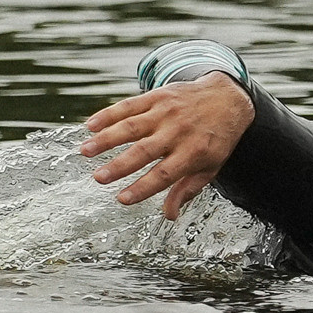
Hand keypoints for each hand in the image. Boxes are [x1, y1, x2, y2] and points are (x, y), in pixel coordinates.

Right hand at [80, 72, 253, 219]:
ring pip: (132, 126)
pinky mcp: (157, 97)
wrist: (228, 98)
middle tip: (98, 178)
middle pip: (144, 152)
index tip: (122, 199)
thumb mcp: (210, 167)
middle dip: (119, 166)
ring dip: (106, 138)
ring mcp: (166, 112)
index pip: (164, 175)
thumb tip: (169, 216)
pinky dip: (108, 114)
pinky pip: (129, 105)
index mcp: (193, 153)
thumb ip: (187, 190)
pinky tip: (90, 125)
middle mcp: (178, 132)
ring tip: (85, 151)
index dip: (142, 188)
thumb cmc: (216, 139)